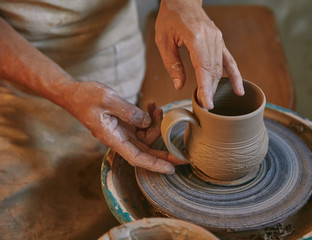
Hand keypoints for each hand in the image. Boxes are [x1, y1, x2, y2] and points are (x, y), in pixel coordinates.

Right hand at [65, 81, 182, 173]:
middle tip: (183, 154)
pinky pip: (141, 126)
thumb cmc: (86, 97)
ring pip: (146, 136)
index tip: (171, 169)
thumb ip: (129, 112)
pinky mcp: (123, 124)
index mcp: (113, 138)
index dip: (155, 164)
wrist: (74, 94)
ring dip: (156, 124)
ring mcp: (122, 132)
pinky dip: (149, 118)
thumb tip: (146, 121)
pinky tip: (151, 106)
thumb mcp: (108, 99)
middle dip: (164, 153)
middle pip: (146, 151)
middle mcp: (119, 138)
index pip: (137, 157)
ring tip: (157, 107)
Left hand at [155, 0, 243, 108]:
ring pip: (221, 68)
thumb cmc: (170, 17)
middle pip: (214, 71)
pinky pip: (230, 61)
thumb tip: (180, 86)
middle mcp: (211, 38)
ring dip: (217, 86)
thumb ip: (172, 64)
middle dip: (210, 91)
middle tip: (205, 107)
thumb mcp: (163, 40)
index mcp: (196, 37)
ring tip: (212, 101)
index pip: (203, 68)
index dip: (206, 88)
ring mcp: (218, 39)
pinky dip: (235, 76)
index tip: (207, 104)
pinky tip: (239, 90)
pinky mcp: (220, 41)